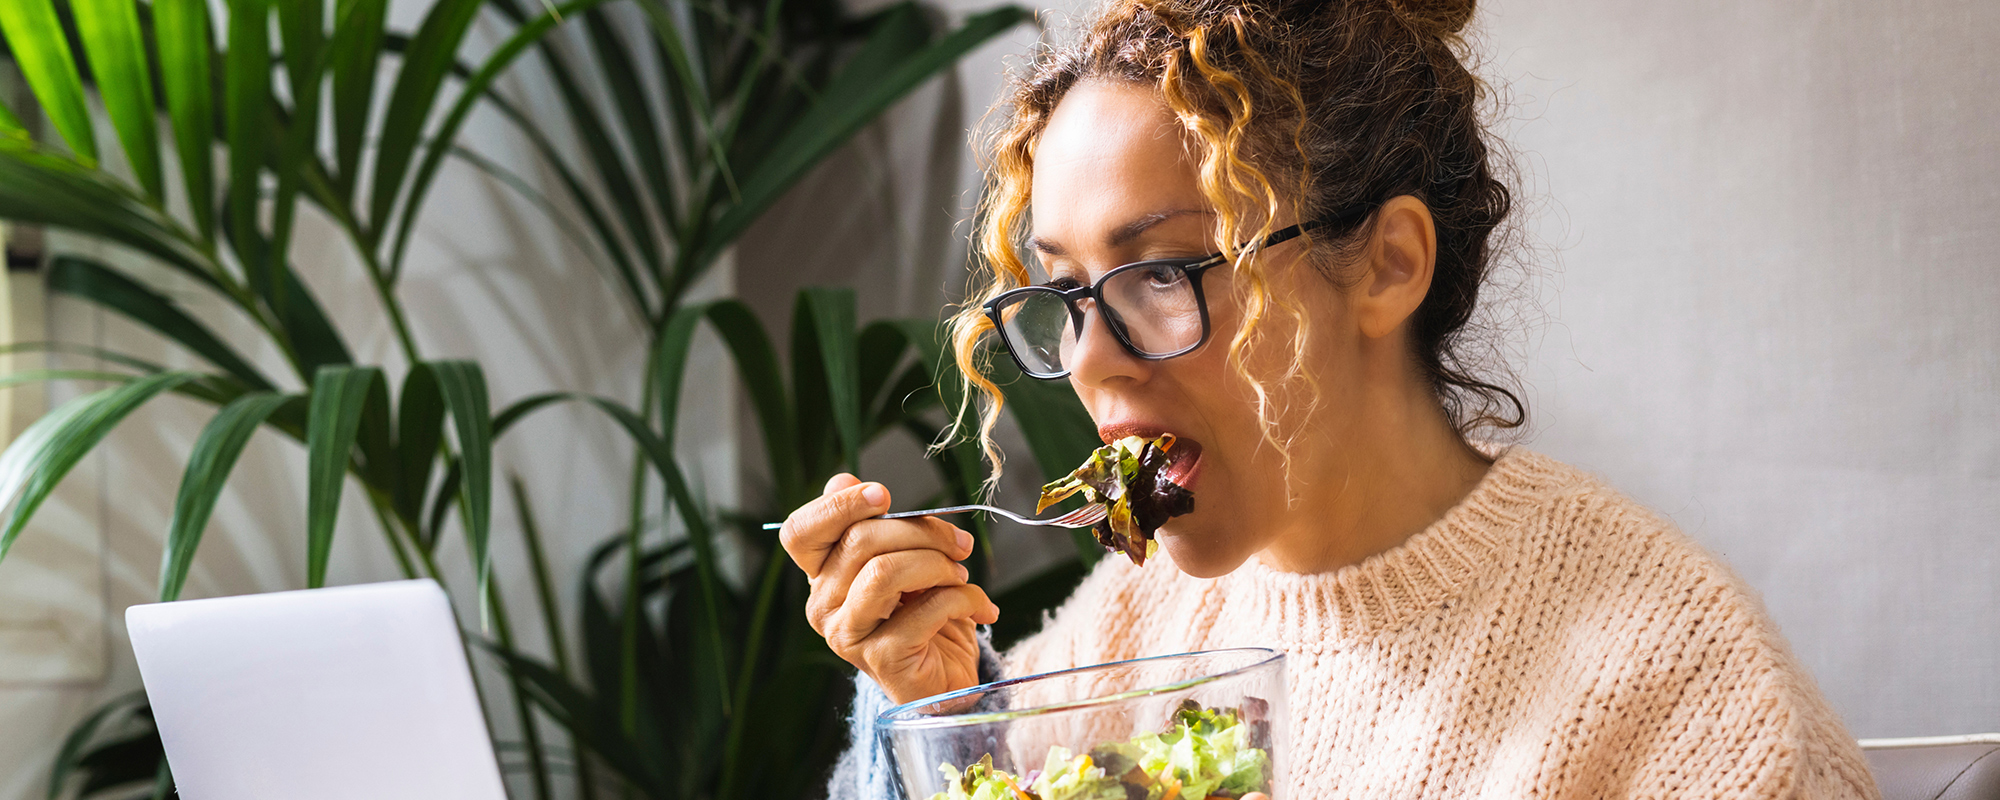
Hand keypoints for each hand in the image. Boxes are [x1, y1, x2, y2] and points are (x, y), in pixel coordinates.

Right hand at [780, 474, 999, 704]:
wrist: (947, 680)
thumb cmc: (926, 614)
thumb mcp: (904, 558)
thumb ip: (877, 524)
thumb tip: (844, 479)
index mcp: (822, 574)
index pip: (799, 532)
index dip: (837, 506)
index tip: (884, 495)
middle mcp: (823, 606)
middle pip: (859, 540)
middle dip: (922, 531)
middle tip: (959, 543)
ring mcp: (848, 635)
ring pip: (885, 572)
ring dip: (938, 563)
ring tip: (962, 574)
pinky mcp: (881, 660)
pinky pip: (924, 610)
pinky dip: (964, 598)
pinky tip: (980, 607)